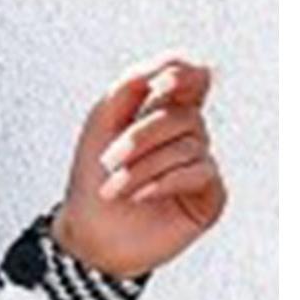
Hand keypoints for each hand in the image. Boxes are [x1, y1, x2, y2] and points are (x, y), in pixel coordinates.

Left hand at [51, 51, 226, 278]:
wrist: (88, 236)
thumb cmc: (92, 178)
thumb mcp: (102, 124)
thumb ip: (130, 87)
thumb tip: (168, 63)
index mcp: (165, 114)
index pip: (191, 80)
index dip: (182, 75)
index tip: (158, 83)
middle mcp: (189, 136)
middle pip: (182, 116)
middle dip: (140, 137)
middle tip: (108, 162)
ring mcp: (202, 166)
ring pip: (188, 146)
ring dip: (142, 168)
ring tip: (113, 189)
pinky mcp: (211, 196)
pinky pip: (200, 173)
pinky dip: (163, 182)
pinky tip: (138, 197)